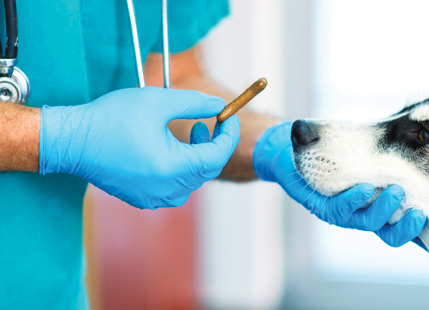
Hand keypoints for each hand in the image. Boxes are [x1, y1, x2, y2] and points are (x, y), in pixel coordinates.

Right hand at [39, 87, 239, 208]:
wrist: (72, 141)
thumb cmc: (111, 118)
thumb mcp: (157, 102)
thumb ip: (194, 103)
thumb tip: (219, 105)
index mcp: (172, 167)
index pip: (216, 157)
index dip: (228, 136)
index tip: (229, 118)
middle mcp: (166, 189)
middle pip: (206, 170)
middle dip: (212, 145)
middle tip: (205, 122)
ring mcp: (153, 198)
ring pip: (192, 180)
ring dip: (196, 156)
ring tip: (187, 133)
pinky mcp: (142, 198)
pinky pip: (174, 188)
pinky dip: (180, 169)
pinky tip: (169, 149)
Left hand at [253, 122, 426, 246]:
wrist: (294, 147)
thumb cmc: (337, 149)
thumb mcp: (372, 150)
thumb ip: (396, 152)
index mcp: (383, 205)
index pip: (408, 224)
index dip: (420, 227)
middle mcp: (366, 213)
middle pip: (392, 235)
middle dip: (407, 227)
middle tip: (419, 214)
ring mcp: (346, 212)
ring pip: (369, 222)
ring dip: (384, 209)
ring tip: (396, 193)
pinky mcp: (323, 205)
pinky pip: (340, 208)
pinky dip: (354, 198)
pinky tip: (363, 188)